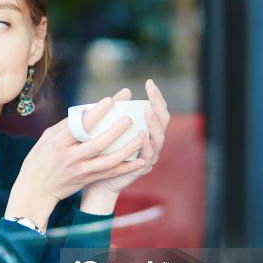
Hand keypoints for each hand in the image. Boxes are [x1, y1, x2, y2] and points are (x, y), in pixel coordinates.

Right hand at [6, 87, 149, 228]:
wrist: (36, 189)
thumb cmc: (40, 159)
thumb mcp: (46, 138)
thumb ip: (65, 126)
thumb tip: (87, 111)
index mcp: (59, 143)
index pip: (80, 126)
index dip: (97, 113)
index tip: (111, 100)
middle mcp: (71, 157)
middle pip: (97, 143)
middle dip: (115, 130)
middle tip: (130, 118)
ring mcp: (80, 170)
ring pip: (107, 160)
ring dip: (126, 150)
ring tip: (140, 138)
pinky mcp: (87, 180)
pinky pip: (110, 173)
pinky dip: (126, 167)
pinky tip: (140, 160)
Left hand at [82, 79, 169, 204]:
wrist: (98, 179)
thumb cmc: (103, 152)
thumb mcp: (107, 131)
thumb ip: (113, 116)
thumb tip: (118, 94)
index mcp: (146, 130)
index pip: (156, 110)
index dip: (156, 97)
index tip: (149, 83)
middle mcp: (152, 142)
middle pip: (163, 121)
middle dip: (158, 105)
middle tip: (152, 92)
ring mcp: (149, 155)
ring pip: (158, 138)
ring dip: (154, 124)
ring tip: (148, 112)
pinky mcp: (142, 168)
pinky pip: (147, 156)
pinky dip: (145, 145)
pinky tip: (142, 136)